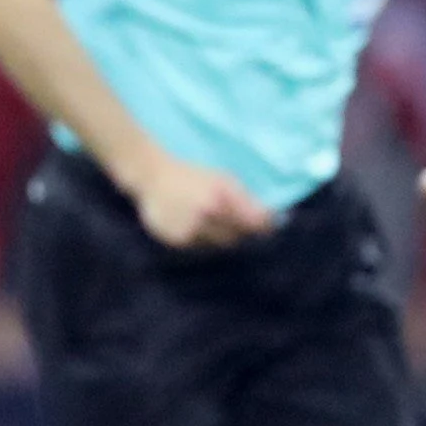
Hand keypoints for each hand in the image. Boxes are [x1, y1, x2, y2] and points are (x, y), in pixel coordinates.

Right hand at [120, 155, 273, 250]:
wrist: (152, 176)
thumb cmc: (193, 175)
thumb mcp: (223, 178)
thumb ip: (246, 199)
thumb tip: (273, 219)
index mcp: (223, 196)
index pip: (255, 223)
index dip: (265, 228)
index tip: (266, 228)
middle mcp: (208, 214)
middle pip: (238, 238)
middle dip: (242, 235)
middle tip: (237, 227)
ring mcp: (192, 229)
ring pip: (219, 247)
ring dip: (222, 240)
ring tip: (214, 227)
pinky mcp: (178, 240)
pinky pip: (200, 250)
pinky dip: (204, 243)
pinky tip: (198, 229)